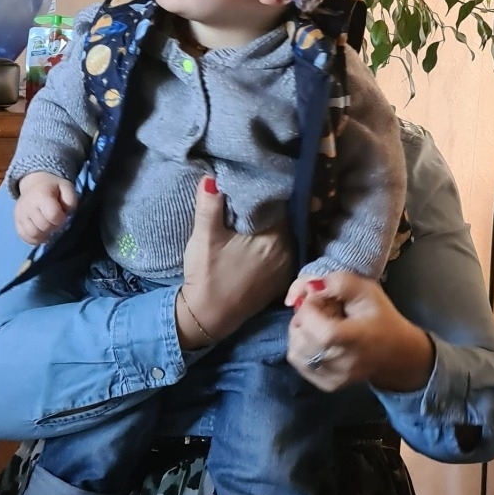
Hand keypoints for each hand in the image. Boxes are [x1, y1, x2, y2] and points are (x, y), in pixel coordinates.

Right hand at [14, 172, 76, 244]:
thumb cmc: (54, 188)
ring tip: (49, 226)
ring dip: (44, 234)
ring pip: (33, 234)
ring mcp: (20, 215)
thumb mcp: (67, 187)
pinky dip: (35, 238)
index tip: (62, 215)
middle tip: (55, 221)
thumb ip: (70, 201)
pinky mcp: (17, 222)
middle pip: (43, 226)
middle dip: (53, 227)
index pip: (53, 215)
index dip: (61, 219)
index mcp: (41, 195)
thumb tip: (65, 214)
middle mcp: (28, 206)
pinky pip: (25, 237)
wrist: (34, 184)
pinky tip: (41, 232)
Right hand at [176, 176, 292, 349]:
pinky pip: (279, 252)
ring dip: (267, 226)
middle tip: (246, 196)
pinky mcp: (279, 280)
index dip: (262, 192)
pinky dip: (268, 244)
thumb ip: (209, 205)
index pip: (277, 203)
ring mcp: (286, 267)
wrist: (206, 318)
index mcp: (276, 238)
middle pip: (280, 219)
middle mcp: (289, 252)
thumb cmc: (206, 277)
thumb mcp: (204, 237)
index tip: (249, 182)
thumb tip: (211, 177)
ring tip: (247, 215)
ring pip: (280, 235)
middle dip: (264, 208)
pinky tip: (252, 239)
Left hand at [285, 271, 434, 392]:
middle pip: (301, 338)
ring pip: (294, 349)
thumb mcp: (367, 291)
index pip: (319, 330)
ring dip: (301, 331)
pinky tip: (318, 337)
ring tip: (320, 323)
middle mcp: (342, 365)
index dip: (310, 308)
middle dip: (304, 316)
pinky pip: (298, 361)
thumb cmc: (382, 319)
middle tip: (322, 309)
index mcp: (355, 340)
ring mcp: (332, 378)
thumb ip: (339, 283)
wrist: (397, 354)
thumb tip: (310, 287)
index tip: (320, 298)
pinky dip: (302, 345)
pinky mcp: (326, 385)